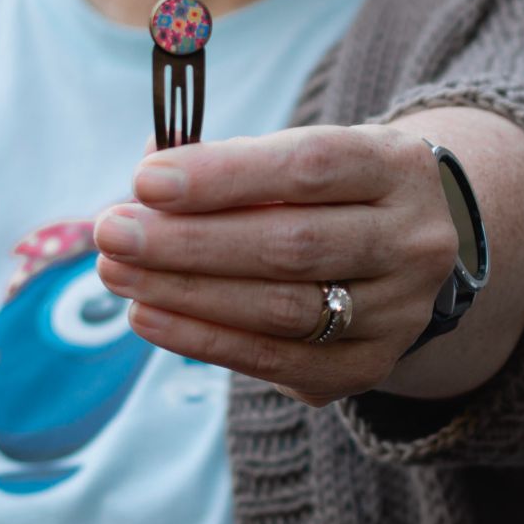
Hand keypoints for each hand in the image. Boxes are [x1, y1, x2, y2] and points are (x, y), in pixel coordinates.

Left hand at [94, 124, 457, 406]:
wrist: (400, 252)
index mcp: (396, 168)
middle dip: (188, 241)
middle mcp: (412, 242)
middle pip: (292, 245)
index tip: (146, 180)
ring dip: (184, 292)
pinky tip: (148, 315)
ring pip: (281, 308)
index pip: (310, 166)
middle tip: (112, 231)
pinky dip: (202, 339)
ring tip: (117, 272)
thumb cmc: (329, 193)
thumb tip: (148, 174)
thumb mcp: (299, 156)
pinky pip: (274, 360)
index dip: (224, 175)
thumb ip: (229, 162)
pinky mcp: (364, 366)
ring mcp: (397, 313)